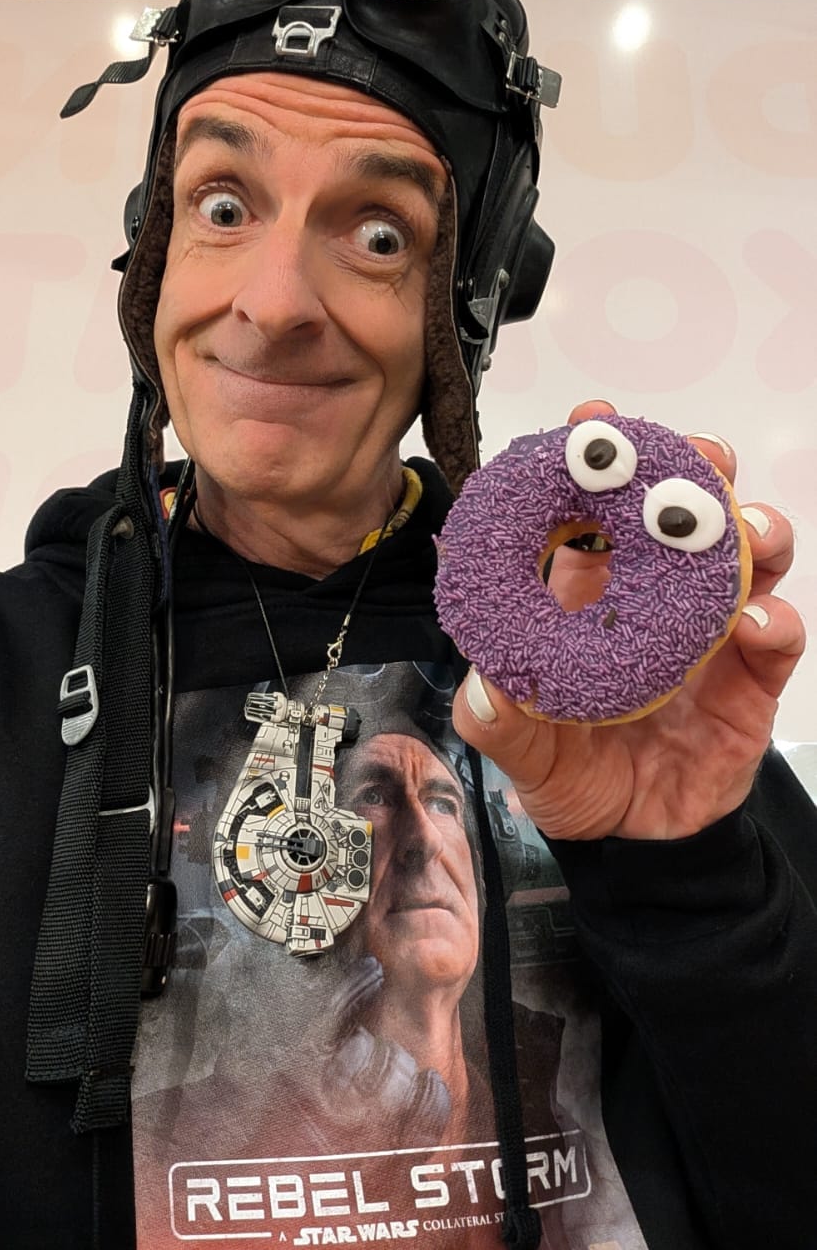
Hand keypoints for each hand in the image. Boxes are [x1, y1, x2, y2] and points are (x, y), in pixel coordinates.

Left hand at [452, 400, 806, 841]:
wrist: (635, 841)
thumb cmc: (573, 775)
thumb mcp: (522, 752)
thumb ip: (501, 725)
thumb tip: (483, 691)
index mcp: (590, 591)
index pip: (596, 508)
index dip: (600, 458)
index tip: (594, 419)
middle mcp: (655, 595)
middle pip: (683, 509)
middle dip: (693, 468)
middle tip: (696, 452)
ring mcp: (711, 629)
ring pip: (746, 554)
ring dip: (752, 528)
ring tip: (742, 528)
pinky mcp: (752, 676)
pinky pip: (778, 635)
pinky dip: (776, 619)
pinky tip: (757, 621)